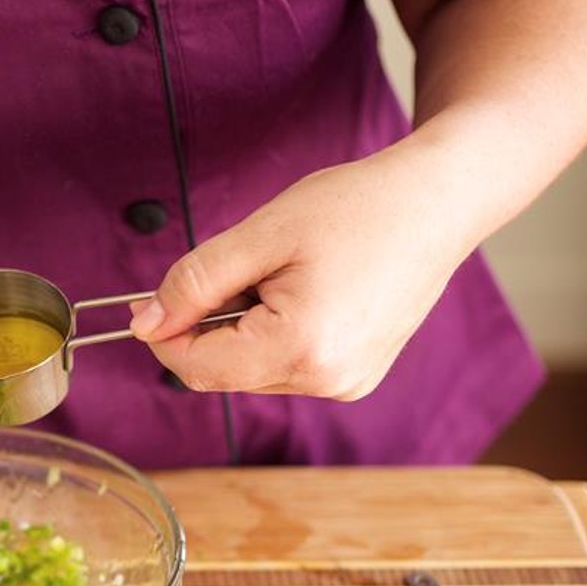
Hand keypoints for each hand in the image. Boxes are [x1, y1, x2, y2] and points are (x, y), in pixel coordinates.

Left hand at [129, 147, 476, 399]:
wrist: (440, 201)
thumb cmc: (357, 206)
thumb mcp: (261, 235)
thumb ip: (194, 283)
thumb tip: (146, 323)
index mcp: (303, 348)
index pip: (197, 368)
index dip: (165, 335)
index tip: (152, 300)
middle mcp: (327, 380)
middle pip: (222, 373)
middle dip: (210, 326)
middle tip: (241, 269)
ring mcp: (346, 384)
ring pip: (251, 371)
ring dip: (243, 330)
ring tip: (287, 277)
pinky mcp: (355, 378)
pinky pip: (285, 366)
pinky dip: (275, 334)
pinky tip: (308, 294)